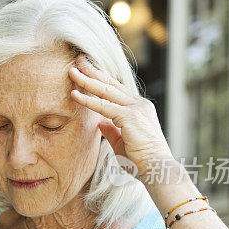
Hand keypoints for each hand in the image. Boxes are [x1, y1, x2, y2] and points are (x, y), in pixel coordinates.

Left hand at [68, 56, 174, 179]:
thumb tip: (99, 122)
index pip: (116, 89)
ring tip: (71, 71)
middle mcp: (139, 104)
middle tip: (78, 60)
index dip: (100, 79)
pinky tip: (74, 94)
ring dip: (87, 80)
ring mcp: (136, 108)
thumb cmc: (141, 161)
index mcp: (138, 108)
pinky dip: (87, 100)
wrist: (157, 169)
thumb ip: (111, 131)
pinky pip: (104, 106)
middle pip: (111, 83)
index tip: (86, 70)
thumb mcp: (122, 143)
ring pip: (106, 90)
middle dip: (93, 71)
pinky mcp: (131, 116)